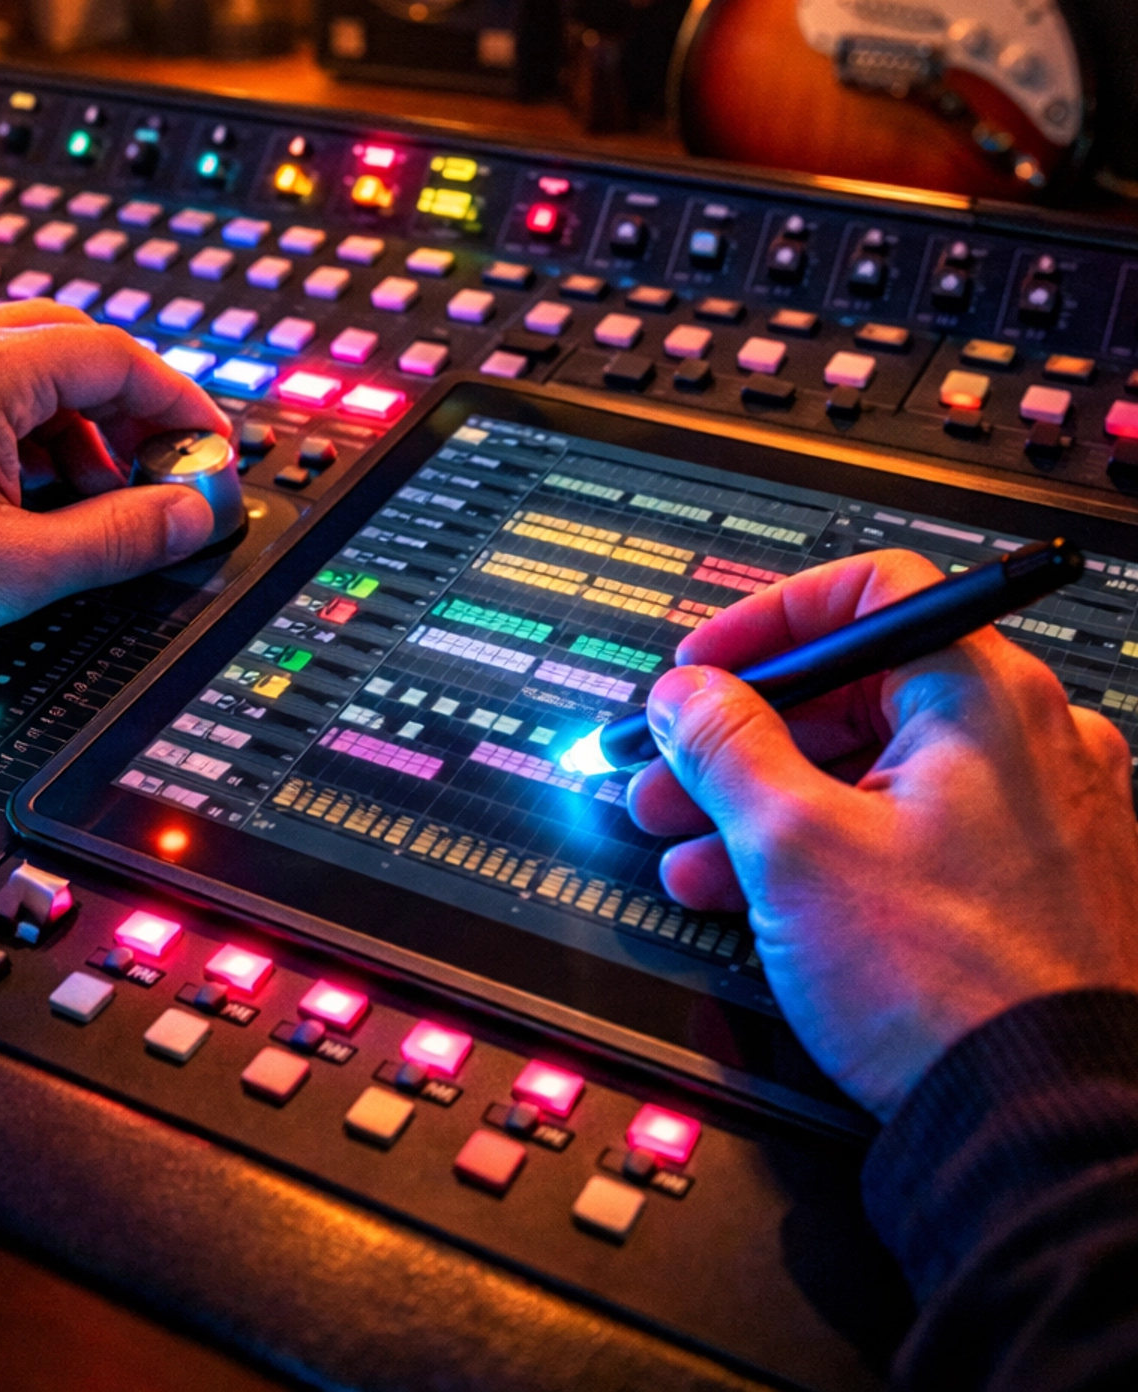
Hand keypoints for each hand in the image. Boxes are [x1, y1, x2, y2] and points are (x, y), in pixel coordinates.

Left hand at [0, 301, 230, 675]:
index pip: (117, 358)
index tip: (209, 450)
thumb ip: (119, 537)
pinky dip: (27, 429)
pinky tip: (31, 495)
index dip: (179, 406)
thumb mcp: (15, 570)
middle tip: (162, 470)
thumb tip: (190, 513)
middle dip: (132, 409)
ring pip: (29, 367)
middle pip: (76, 346)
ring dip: (79, 423)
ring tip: (96, 500)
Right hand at [625, 549, 1137, 1117]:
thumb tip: (690, 694)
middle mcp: (1034, 740)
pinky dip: (842, 850)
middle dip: (747, 736)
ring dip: (776, 803)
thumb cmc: (952, 986)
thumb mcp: (793, 845)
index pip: (868, 593)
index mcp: (986, 696)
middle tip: (672, 775)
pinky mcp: (1043, 890)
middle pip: (865, 692)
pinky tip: (769, 902)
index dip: (766, 623)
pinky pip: (924, 836)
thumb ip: (726, 745)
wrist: (1047, 1128)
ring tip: (696, 857)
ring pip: (885, 774)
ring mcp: (1048, 819)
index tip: (703, 670)